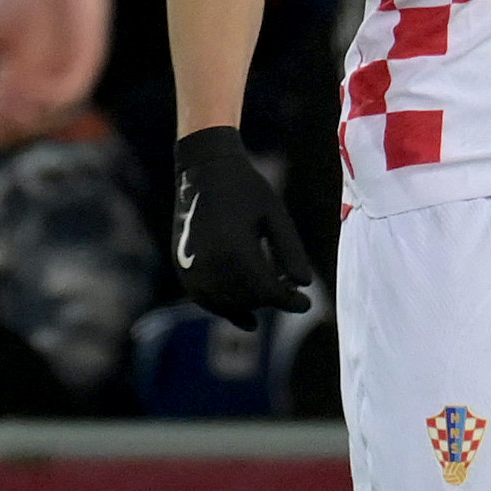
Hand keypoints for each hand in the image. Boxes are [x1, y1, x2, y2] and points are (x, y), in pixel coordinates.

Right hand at [172, 127, 315, 328]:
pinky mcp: (183, 272)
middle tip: (291, 291)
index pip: (268, 292)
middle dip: (273, 299)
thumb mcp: (275, 215)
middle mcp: (210, 267)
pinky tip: (248, 319)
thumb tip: (303, 285)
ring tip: (272, 293)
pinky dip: (228, 308)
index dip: (291, 302)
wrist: (203, 171)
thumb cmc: (245, 189)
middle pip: (251, 299)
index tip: (307, 304)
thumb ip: (290, 251)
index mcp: (235, 252)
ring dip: (252, 304)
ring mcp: (193, 271)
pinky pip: (208, 301)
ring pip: (230, 304)